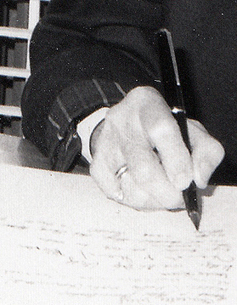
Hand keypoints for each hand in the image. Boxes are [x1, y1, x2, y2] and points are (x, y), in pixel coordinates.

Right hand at [89, 85, 222, 209]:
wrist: (131, 126)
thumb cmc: (170, 133)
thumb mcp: (195, 133)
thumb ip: (207, 153)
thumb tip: (197, 178)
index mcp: (148, 103)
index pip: (161, 129)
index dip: (176, 160)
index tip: (186, 182)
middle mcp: (122, 118)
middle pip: (143, 168)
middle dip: (167, 193)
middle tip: (179, 198)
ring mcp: (106, 140)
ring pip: (130, 186)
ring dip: (153, 200)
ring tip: (162, 193)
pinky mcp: (97, 160)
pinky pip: (114, 192)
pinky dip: (132, 199)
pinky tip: (140, 188)